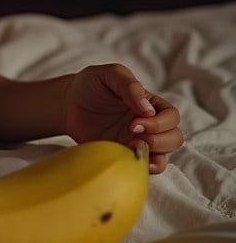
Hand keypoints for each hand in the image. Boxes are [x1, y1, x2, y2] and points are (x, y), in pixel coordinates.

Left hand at [63, 63, 182, 173]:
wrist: (68, 105)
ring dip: (155, 155)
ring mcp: (138, 141)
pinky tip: (133, 162)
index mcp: (149, 102)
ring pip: (165, 154)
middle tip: (133, 135)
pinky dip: (145, 167)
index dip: (159, 122)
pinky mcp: (126, 155)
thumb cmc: (90, 85)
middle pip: (175, 137)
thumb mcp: (108, 75)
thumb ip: (128, 85)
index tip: (133, 122)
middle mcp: (149, 123)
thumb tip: (148, 109)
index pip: (172, 116)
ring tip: (131, 148)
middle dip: (160, 140)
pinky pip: (146, 166)